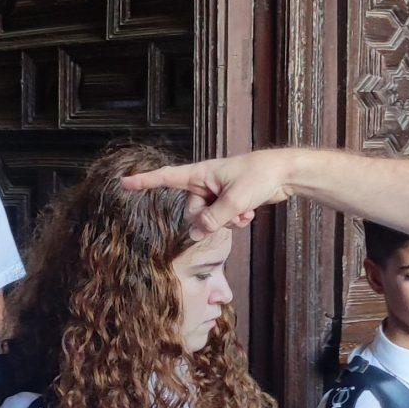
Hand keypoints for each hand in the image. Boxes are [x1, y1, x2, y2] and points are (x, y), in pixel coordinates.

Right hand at [121, 149, 296, 238]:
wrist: (284, 173)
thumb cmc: (259, 176)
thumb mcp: (234, 201)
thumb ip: (213, 219)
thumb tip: (195, 235)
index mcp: (200, 173)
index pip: (166, 178)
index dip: (144, 181)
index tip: (124, 182)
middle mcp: (205, 182)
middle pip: (192, 211)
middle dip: (210, 219)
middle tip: (231, 215)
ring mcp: (217, 192)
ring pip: (209, 218)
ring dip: (226, 221)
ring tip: (245, 213)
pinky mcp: (229, 200)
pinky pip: (223, 218)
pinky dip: (235, 220)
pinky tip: (250, 213)